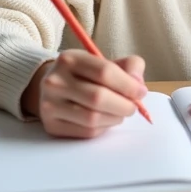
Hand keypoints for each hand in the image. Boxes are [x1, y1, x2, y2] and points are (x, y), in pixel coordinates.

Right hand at [23, 49, 146, 138]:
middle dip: (123, 105)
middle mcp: (55, 81)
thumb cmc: (85, 76)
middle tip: (133, 107)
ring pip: (92, 118)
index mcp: (70, 59)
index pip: (105, 72)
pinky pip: (86, 132)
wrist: (53, 89)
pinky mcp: (52, 126)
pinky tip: (105, 120)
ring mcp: (50, 105)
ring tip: (120, 113)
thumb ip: (129, 66)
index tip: (141, 92)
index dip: (128, 85)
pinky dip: (103, 128)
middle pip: (98, 97)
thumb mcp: (104, 62)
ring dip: (115, 118)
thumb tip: (138, 84)